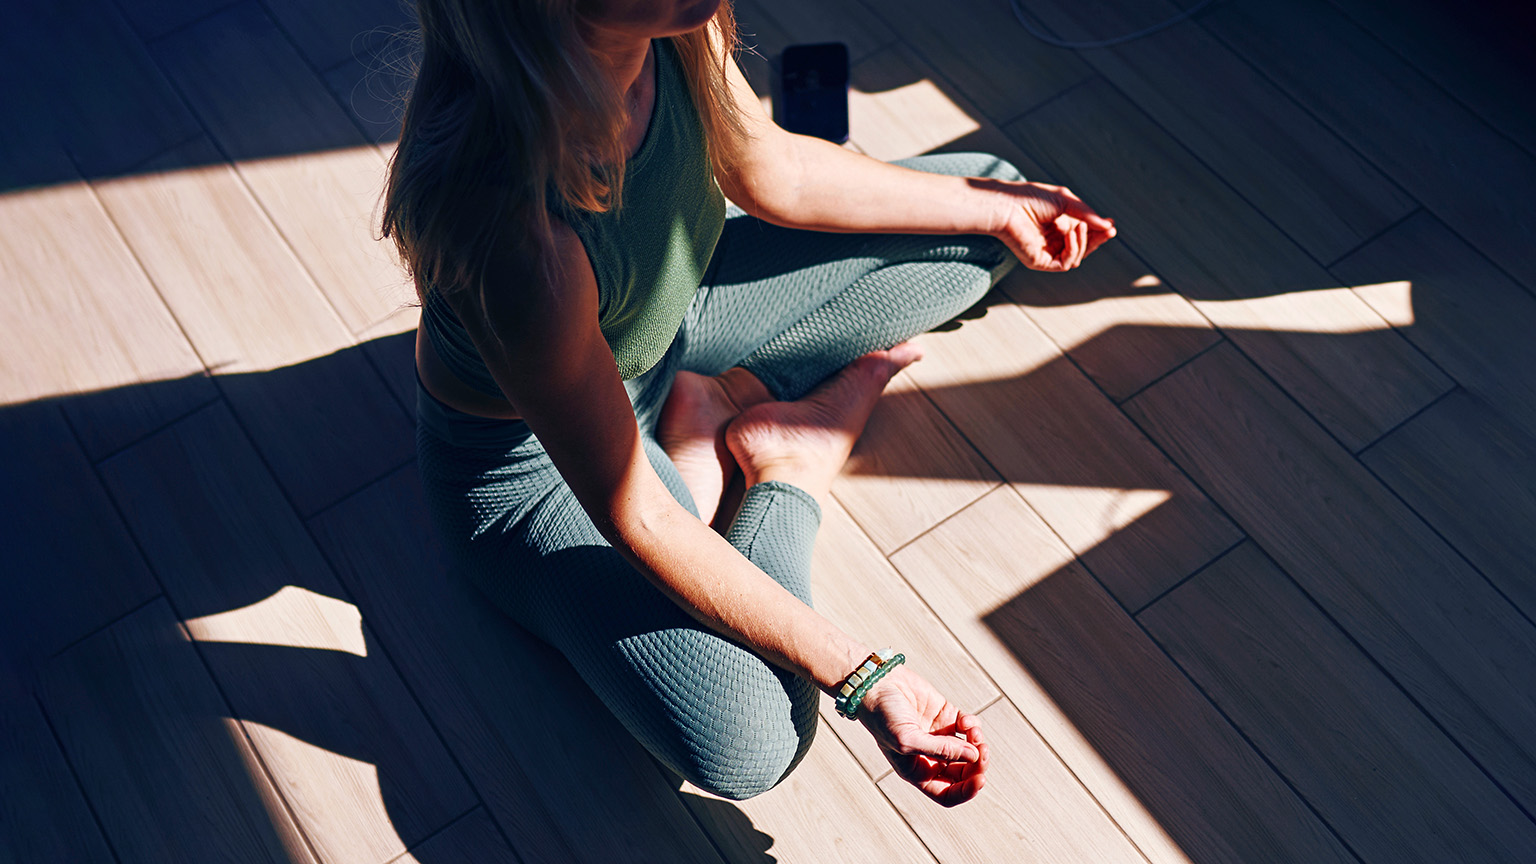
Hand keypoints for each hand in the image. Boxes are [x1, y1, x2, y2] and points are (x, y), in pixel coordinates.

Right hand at [857, 665, 988, 805]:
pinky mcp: (946, 716)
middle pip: (963, 773)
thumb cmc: (882, 716)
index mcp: (917, 771)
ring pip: (971, 750)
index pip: (947, 793)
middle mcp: (930, 756)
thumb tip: (974, 756)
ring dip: (978, 743)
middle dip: (977, 766)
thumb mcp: (907, 740)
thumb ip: (941, 751)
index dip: (966, 791)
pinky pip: (969, 727)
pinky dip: (973, 725)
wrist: (876, 684)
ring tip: (973, 732)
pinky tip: (965, 721)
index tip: (979, 780)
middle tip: (982, 753)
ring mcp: (940, 736)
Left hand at [990, 180, 1115, 271]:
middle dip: (1098, 239)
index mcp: (1059, 225)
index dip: (1099, 230)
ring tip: (1079, 225)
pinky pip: (1066, 263)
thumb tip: (1109, 226)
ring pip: (1077, 256)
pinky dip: (1073, 249)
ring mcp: (1048, 252)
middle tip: (1110, 230)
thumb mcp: (1065, 201)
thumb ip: (1087, 214)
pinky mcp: (1041, 261)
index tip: (1111, 224)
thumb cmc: (1031, 199)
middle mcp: (1054, 240)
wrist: (1008, 206)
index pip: (1084, 233)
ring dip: (1084, 241)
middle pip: (1084, 247)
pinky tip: (1070, 233)